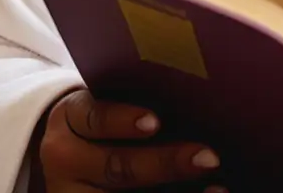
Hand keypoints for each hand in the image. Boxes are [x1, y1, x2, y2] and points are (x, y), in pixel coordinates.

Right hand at [34, 89, 225, 190]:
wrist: (66, 151)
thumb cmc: (104, 118)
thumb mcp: (105, 102)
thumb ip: (138, 104)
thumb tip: (200, 100)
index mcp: (69, 119)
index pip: (94, 118)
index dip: (123, 121)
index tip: (155, 122)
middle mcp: (65, 161)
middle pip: (116, 167)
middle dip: (165, 164)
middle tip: (208, 157)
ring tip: (217, 190)